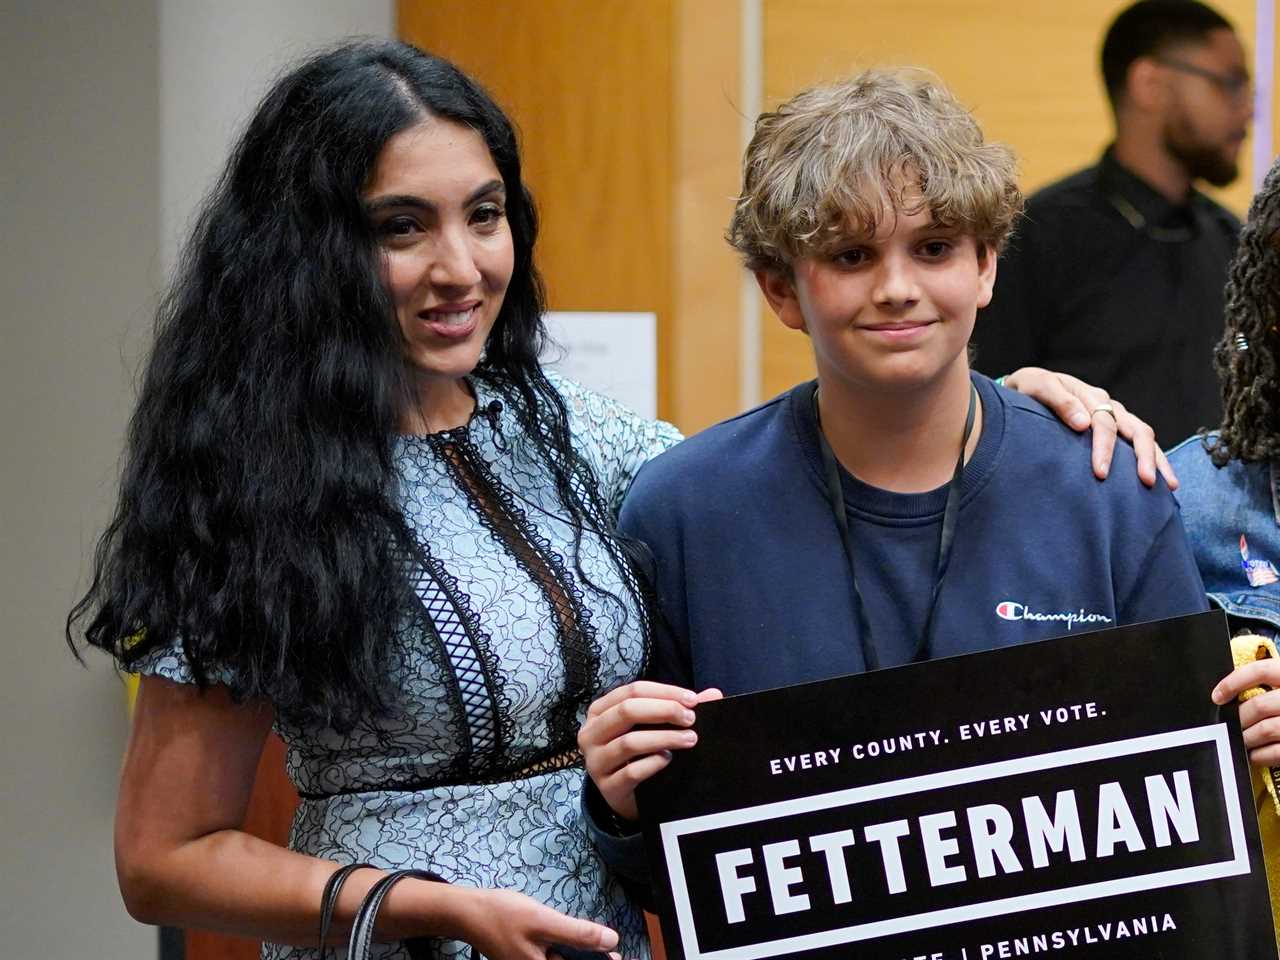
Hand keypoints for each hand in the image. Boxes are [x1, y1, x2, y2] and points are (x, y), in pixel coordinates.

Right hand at [455, 888, 620, 959]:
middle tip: (599, 945)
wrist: (467, 912)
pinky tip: (561, 936)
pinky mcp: (526, 959)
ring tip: (580, 940)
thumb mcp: (544, 921)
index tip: (617, 956)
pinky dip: (562, 949)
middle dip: (587, 955)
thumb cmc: (503, 915)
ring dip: (576, 953)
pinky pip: (551, 957)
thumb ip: (578, 934)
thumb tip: (612, 941)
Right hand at [579, 681, 722, 821]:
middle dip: (664, 711)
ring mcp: (595, 761)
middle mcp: (591, 733)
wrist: (626, 796)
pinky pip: (631, 772)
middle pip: (627, 711)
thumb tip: (713, 694)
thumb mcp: (652, 726)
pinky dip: (653, 763)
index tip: (693, 699)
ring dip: (664, 738)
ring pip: (630, 742)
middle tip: (690, 719)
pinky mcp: (607, 787)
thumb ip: (678, 708)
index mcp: (600, 711)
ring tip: (689, 739)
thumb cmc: (638, 753)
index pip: (631, 691)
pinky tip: (668, 759)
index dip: (664, 692)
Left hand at [1001, 367, 1176, 489]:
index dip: (1105, 449)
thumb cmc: (1027, 389)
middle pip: (1136, 429)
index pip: (1105, 424)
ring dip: (1157, 459)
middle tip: (1147, 482)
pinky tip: (1161, 478)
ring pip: (1144, 435)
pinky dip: (1153, 457)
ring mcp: (1114, 415)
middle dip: (1143, 457)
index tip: (1101, 474)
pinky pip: (1139, 441)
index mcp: (1090, 396)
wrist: (1026, 388)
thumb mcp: (1036, 387)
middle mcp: (1108, 405)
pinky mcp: (1115, 426)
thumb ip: (1058, 402)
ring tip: (1169, 484)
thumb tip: (1083, 423)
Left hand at [1212, 660, 1279, 766]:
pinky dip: (1260, 755)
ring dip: (1246, 737)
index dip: (1234, 682)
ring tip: (1242, 739)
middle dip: (1239, 718)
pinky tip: (1254, 754)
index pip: (1262, 671)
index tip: (1217, 697)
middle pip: (1259, 705)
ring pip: (1265, 729)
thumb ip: (1265, 685)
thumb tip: (1225, 695)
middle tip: (1230, 725)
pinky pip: (1277, 751)